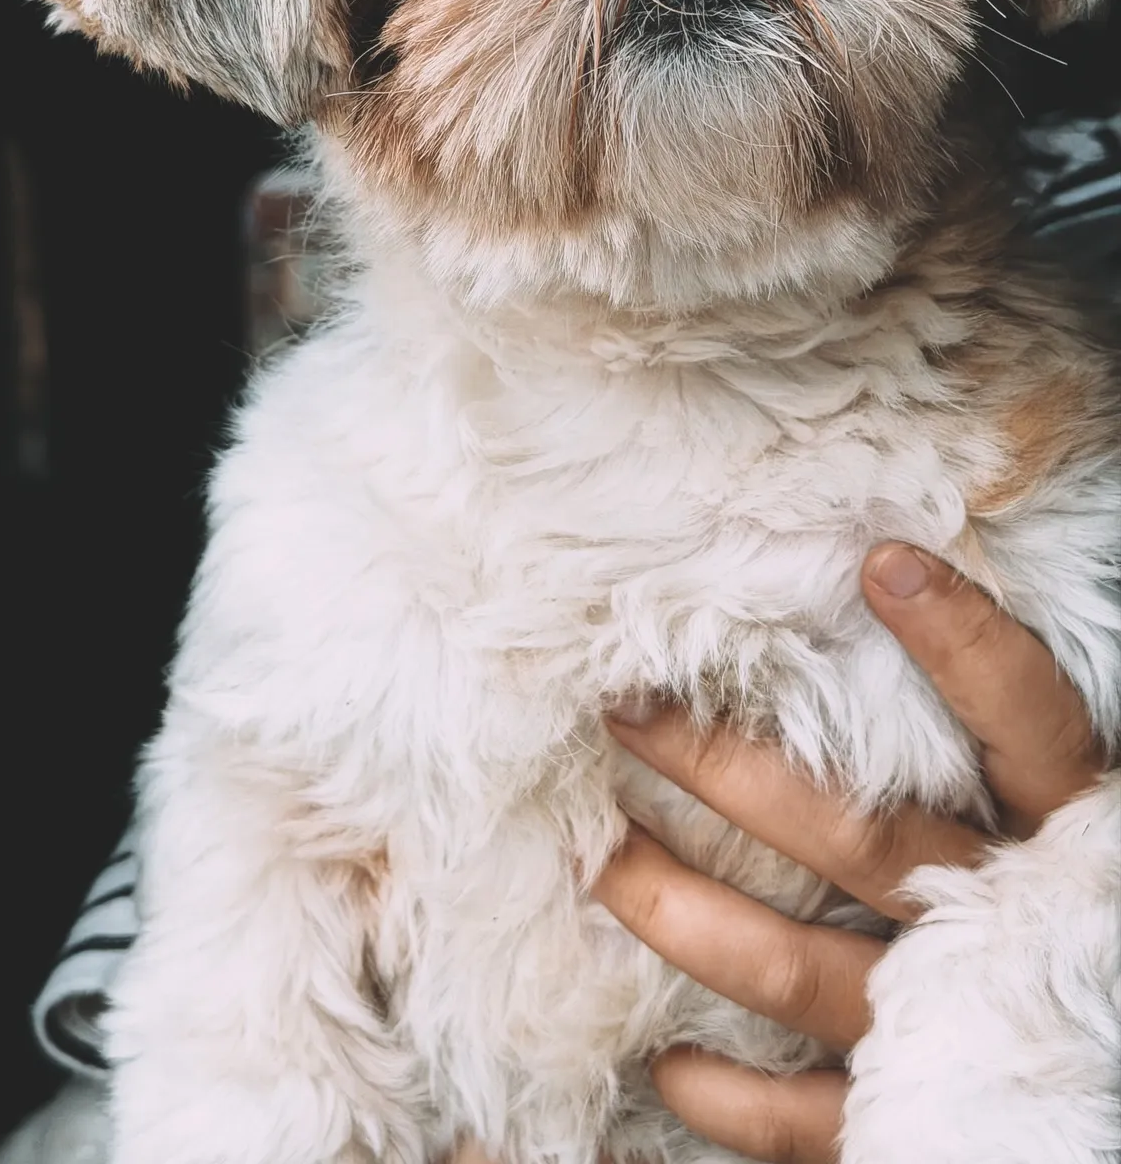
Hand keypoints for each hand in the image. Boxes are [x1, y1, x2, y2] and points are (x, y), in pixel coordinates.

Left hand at [593, 542, 1106, 1163]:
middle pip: (851, 836)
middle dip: (720, 768)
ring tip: (598, 860)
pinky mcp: (927, 1114)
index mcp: (1068, 835)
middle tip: (622, 709)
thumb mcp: (1061, 812)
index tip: (883, 562)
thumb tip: (894, 590)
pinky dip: (730, 1099)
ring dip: (680, 914)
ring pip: (794, 968)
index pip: (1024, 718)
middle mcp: (1008, 925)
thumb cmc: (1080, 908)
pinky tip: (669, 1066)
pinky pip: (810, 1120)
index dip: (962, 642)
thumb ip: (1001, 743)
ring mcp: (959, 1026)